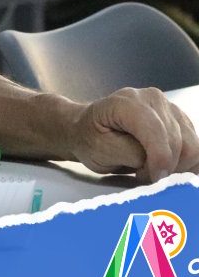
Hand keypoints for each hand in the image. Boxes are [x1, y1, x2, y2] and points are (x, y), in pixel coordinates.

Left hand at [69, 88, 198, 181]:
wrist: (87, 128)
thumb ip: (133, 154)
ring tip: (150, 168)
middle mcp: (152, 98)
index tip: (151, 178)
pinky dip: (183, 163)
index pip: (156, 131)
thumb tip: (160, 163)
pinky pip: (194, 148)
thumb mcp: (102, 149)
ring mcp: (168, 107)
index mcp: (127, 102)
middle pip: (178, 142)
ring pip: (191, 146)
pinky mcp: (179, 120)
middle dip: (165, 167)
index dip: (159, 159)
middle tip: (142, 174)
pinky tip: (163, 165)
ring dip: (176, 166)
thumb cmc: (90, 138)